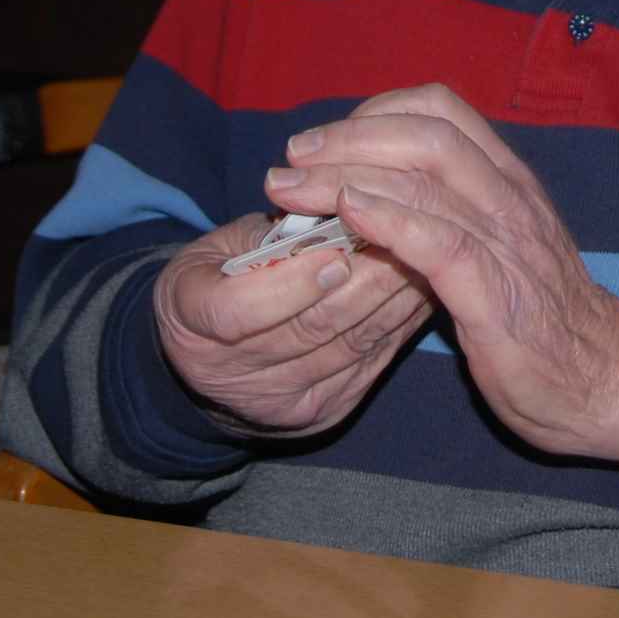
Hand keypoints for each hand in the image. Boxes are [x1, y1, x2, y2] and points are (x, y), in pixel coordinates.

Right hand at [149, 213, 435, 440]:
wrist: (210, 360)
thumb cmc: (217, 280)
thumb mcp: (216, 247)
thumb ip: (265, 236)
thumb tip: (335, 208)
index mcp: (192, 322)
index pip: (240, 312)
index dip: (292, 284)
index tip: (334, 251)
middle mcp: (233, 374)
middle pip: (311, 329)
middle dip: (367, 279)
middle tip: (406, 234)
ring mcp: (283, 401)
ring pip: (352, 345)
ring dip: (395, 297)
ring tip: (427, 253)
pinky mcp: (326, 409)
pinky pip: (373, 359)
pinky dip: (403, 320)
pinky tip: (427, 285)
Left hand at [265, 83, 618, 463]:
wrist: (604, 383)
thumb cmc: (543, 320)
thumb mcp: (501, 248)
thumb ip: (454, 215)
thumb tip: (382, 194)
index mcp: (509, 181)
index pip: (442, 110)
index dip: (377, 112)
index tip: (327, 140)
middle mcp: (509, 198)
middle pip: (425, 132)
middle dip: (348, 136)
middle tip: (293, 157)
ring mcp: (506, 241)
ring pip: (424, 176)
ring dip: (346, 174)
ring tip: (292, 188)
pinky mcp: (496, 293)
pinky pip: (438, 239)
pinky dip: (387, 219)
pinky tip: (347, 216)